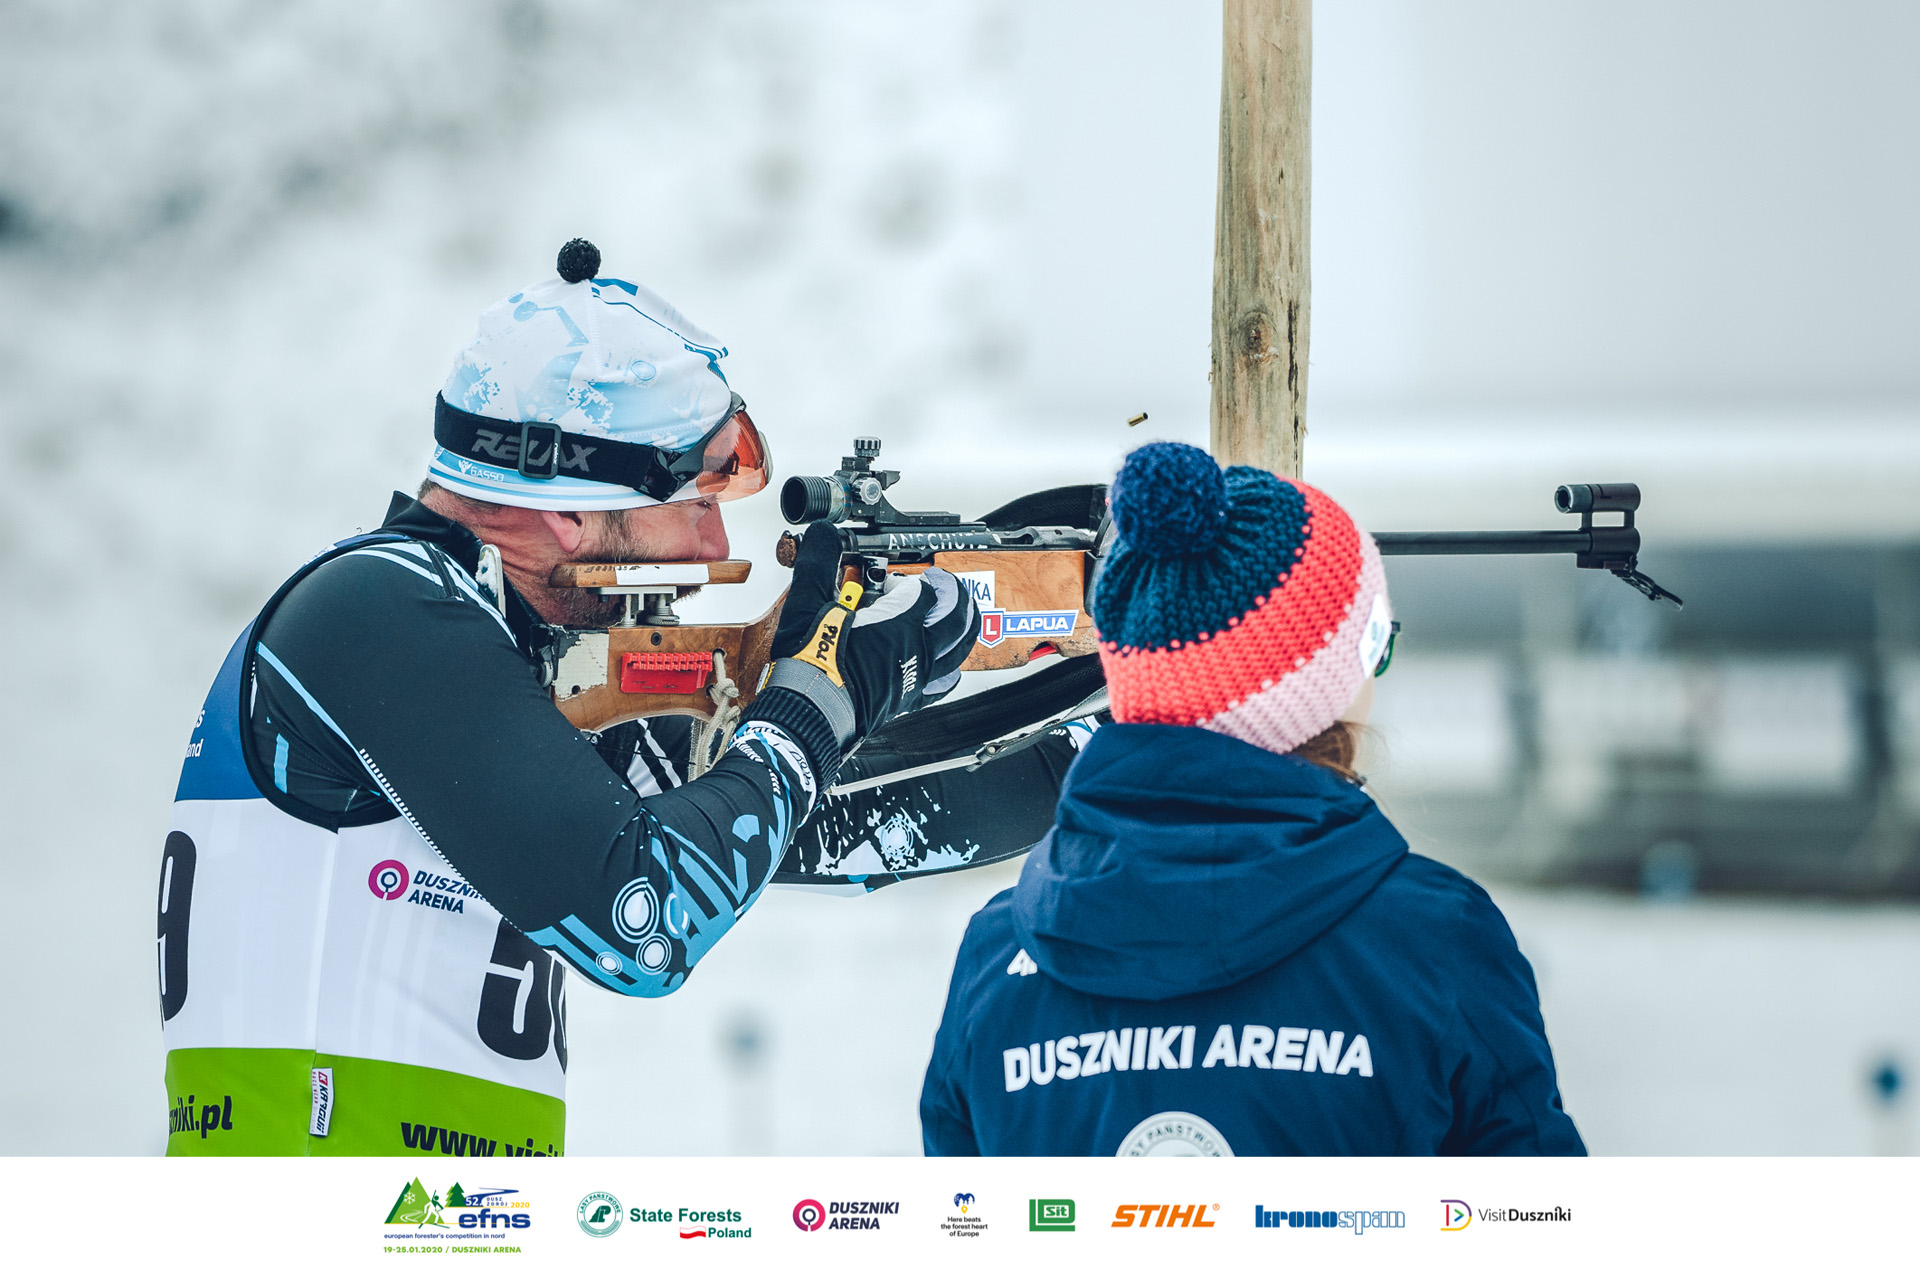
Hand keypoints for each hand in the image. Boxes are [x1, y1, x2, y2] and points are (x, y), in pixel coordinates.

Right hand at [768, 522, 978, 740]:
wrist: (809, 711)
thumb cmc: (812, 664)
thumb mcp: (808, 601)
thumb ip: (820, 561)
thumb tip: (824, 533)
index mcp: (900, 623)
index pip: (929, 593)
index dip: (919, 580)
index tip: (899, 580)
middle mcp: (916, 650)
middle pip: (957, 619)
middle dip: (956, 599)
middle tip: (946, 590)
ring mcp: (916, 676)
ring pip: (957, 652)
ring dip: (962, 632)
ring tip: (959, 622)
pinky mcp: (906, 700)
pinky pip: (941, 684)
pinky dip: (947, 671)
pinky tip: (943, 668)